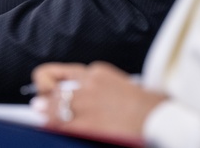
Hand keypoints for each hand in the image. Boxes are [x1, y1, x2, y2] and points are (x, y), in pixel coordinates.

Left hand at [30, 61, 165, 141]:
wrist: (160, 119)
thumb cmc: (147, 106)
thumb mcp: (121, 85)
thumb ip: (98, 87)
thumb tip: (76, 97)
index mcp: (99, 72)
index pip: (65, 72)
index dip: (51, 81)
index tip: (47, 89)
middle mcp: (90, 83)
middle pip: (56, 89)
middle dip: (46, 98)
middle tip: (39, 105)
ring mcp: (88, 102)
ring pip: (54, 106)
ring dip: (46, 112)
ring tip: (41, 114)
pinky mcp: (89, 122)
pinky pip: (61, 124)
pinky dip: (53, 125)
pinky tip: (50, 127)